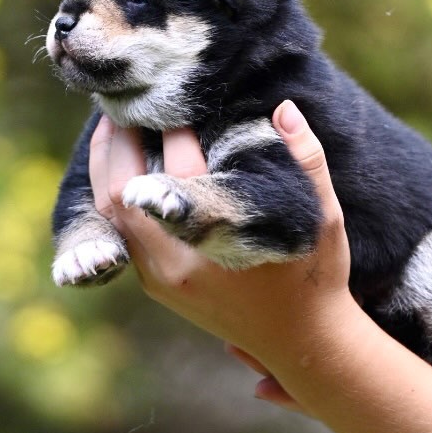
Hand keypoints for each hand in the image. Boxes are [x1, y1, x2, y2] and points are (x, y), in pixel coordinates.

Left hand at [89, 101, 352, 370]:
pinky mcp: (156, 286)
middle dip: (118, 137)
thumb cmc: (315, 273)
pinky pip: (118, 231)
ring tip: (113, 122)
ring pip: (110, 210)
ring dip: (106, 163)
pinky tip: (122, 163)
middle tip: (121, 97)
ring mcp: (160, 278)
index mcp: (216, 237)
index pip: (178, 164)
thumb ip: (307, 158)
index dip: (170, 122)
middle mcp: (177, 262)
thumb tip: (284, 106)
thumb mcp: (325, 215)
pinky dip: (113, 193)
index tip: (169, 90)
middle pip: (123, 187)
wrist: (301, 342)